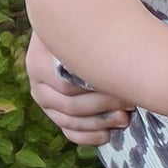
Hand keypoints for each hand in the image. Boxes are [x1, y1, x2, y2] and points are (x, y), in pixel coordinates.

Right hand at [26, 31, 131, 145]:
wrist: (76, 33)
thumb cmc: (89, 31)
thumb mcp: (89, 33)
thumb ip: (95, 49)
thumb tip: (121, 62)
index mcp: (40, 60)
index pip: (68, 86)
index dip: (101, 91)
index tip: (128, 89)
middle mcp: (37, 81)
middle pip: (70, 104)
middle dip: (104, 107)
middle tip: (129, 105)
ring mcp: (44, 99)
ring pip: (69, 121)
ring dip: (99, 123)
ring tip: (123, 119)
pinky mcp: (54, 113)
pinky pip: (68, 131)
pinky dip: (88, 137)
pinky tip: (106, 135)